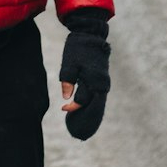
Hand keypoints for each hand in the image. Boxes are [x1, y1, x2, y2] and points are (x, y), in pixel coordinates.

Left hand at [59, 15, 110, 141]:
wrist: (91, 34)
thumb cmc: (78, 48)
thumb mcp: (69, 63)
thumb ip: (67, 81)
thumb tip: (66, 98)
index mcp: (93, 80)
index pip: (82, 101)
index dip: (72, 107)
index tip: (63, 109)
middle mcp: (102, 84)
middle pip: (95, 107)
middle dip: (88, 118)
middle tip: (80, 132)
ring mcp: (104, 82)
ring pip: (99, 102)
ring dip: (93, 114)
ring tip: (86, 126)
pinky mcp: (103, 79)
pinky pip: (99, 96)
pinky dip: (95, 105)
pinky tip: (90, 111)